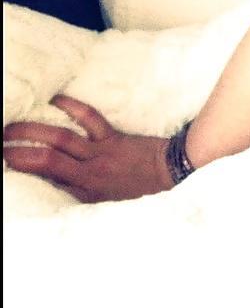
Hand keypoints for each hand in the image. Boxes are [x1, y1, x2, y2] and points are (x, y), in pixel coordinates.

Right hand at [3, 95, 173, 202]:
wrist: (174, 175)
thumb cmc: (143, 194)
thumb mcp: (109, 208)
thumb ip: (85, 201)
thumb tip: (60, 194)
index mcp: (85, 195)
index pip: (46, 185)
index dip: (23, 175)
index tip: (6, 166)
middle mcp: (88, 174)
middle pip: (44, 162)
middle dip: (17, 154)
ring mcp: (100, 153)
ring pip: (60, 139)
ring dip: (32, 131)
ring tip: (10, 128)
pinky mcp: (113, 137)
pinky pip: (89, 119)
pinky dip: (72, 107)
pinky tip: (55, 99)